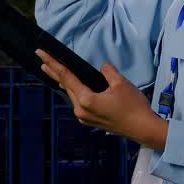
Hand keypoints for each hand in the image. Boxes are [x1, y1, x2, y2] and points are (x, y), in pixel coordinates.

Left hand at [35, 48, 167, 150]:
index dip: (53, 64)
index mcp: (86, 100)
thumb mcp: (121, 83)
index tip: (41, 54)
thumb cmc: (133, 106)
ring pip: (71, 95)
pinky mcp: (91, 120)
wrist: (142, 129)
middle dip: (54, 72)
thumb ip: (107, 71)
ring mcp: (85, 117)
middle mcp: (81, 110)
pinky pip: (78, 102)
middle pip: (66, 86)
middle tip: (42, 60)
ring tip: (53, 71)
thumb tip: (102, 68)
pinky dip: (74, 91)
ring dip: (63, 82)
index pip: (66, 77)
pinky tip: (72, 86)